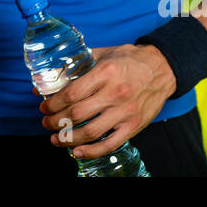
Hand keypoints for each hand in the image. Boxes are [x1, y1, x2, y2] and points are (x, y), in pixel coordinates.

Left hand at [38, 43, 176, 157]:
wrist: (162, 68)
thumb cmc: (129, 60)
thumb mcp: (103, 54)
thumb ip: (78, 64)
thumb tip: (50, 76)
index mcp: (105, 73)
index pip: (72, 93)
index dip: (53, 103)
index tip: (44, 106)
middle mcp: (115, 93)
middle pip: (77, 114)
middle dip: (55, 121)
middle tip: (46, 122)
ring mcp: (125, 112)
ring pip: (91, 132)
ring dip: (68, 138)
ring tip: (56, 138)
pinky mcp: (134, 125)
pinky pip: (110, 144)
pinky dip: (92, 151)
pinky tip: (77, 151)